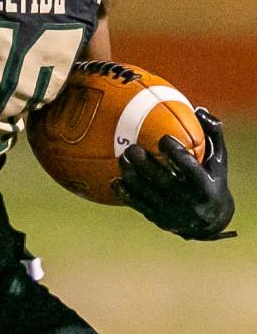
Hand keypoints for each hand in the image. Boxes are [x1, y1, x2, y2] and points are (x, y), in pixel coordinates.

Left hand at [113, 107, 235, 239]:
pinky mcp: (159, 219)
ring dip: (131, 176)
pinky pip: (139, 206)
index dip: (176, 154)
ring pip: (148, 194)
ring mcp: (173, 212)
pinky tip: (114, 181)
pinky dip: (126, 193)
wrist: (210, 223)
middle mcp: (189, 201)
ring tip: (121, 158)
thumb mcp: (218, 160)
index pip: (190, 168)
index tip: (163, 138)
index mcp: (205, 185)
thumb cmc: (212, 180)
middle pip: (164, 182)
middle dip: (145, 165)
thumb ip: (212, 135)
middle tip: (131, 148)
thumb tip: (199, 110)